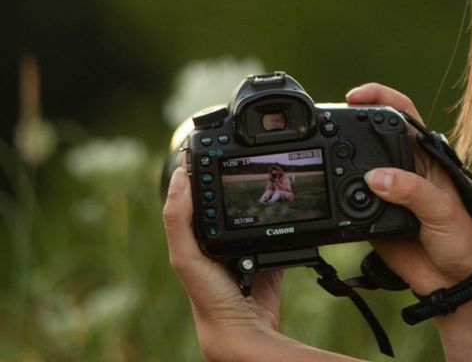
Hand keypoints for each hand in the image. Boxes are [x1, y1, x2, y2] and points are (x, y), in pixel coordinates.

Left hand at [162, 167, 283, 358]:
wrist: (245, 329)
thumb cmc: (209, 297)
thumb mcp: (186, 256)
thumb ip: (178, 219)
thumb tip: (178, 176)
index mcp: (199, 234)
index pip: (200, 192)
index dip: (206, 167)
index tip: (217, 142)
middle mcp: (224, 236)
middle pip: (234, 196)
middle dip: (243, 177)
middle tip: (254, 154)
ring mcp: (250, 243)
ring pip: (260, 209)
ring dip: (269, 196)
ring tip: (275, 175)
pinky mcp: (274, 252)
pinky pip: (283, 227)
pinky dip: (288, 218)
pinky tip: (291, 207)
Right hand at [346, 83, 471, 295]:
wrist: (454, 281)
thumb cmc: (462, 239)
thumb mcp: (443, 210)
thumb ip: (412, 191)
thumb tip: (376, 178)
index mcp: (426, 156)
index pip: (402, 113)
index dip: (380, 97)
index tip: (356, 96)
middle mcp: (404, 169)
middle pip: (372, 136)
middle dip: (350, 125)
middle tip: (331, 125)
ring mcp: (386, 192)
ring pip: (356, 167)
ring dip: (340, 162)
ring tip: (329, 160)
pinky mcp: (370, 216)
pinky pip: (348, 203)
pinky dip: (337, 198)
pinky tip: (333, 198)